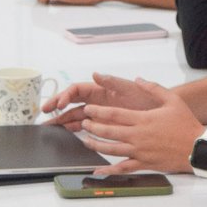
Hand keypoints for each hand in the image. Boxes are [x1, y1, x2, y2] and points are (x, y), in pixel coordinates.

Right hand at [43, 72, 162, 130]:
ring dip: (62, 119)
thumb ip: (113, 82)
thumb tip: (96, 74)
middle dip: (57, 107)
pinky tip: (67, 132)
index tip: (59, 103)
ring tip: (50, 126)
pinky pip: (85, 127)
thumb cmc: (148, 98)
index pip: (77, 90)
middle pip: (71, 103)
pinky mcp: (104, 126)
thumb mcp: (132, 89)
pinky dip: (74, 129)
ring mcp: (99, 114)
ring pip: (75, 115)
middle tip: (45, 114)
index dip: (65, 95)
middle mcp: (98, 101)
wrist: (161, 113)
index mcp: (101, 89)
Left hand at [75, 78, 203, 173]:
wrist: (199, 148)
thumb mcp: (173, 100)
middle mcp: (138, 136)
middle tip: (84, 123)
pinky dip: (109, 171)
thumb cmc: (187, 125)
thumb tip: (138, 79)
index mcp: (143, 119)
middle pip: (108, 131)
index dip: (98, 112)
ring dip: (95, 145)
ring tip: (86, 141)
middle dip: (92, 127)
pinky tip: (98, 170)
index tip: (89, 109)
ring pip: (111, 149)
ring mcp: (140, 151)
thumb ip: (154, 88)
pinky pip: (123, 168)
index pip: (113, 114)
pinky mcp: (145, 163)